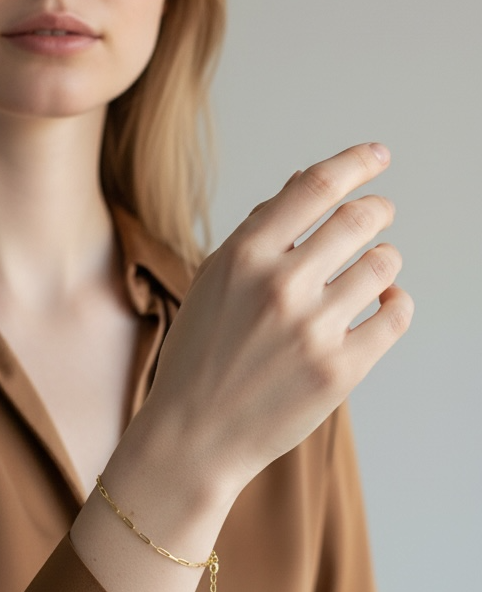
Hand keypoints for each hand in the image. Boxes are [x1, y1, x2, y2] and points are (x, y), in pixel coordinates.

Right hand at [143, 143, 411, 503]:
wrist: (192, 436)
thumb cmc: (201, 354)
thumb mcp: (214, 281)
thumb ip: (260, 230)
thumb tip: (306, 181)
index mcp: (243, 256)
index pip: (316, 186)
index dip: (357, 162)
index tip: (379, 155)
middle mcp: (279, 286)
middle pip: (359, 219)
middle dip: (378, 210)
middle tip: (379, 215)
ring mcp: (312, 330)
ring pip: (383, 265)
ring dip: (385, 260)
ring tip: (373, 270)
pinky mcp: (340, 371)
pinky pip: (396, 316)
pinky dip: (398, 302)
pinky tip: (385, 303)